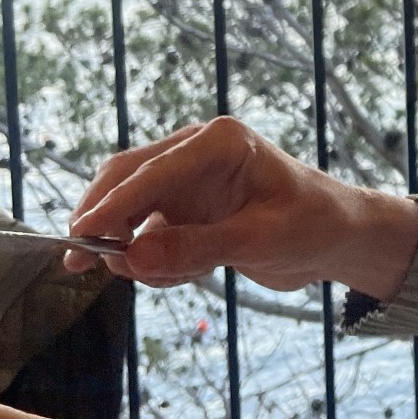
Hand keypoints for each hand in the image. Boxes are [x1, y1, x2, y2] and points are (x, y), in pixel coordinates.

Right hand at [65, 116, 417, 299]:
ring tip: (173, 276)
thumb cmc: (312, 225)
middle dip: (102, 222)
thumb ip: (196, 248)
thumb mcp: (260, 241)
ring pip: (130, 210)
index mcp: (219, 142)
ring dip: (132, 248)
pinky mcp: (184, 208)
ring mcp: (186, 180)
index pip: (151, 172)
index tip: (80, 237)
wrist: (337, 236)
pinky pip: (146, 234)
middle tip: (80, 264)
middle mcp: (195, 152)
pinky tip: (188, 275)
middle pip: (125, 180)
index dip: (112, 205)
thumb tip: (130, 258)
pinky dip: (152, 259)